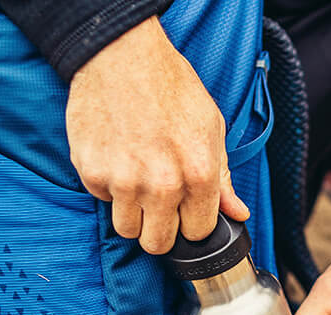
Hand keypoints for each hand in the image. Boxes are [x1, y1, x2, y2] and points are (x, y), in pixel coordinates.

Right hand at [65, 16, 249, 253]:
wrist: (119, 54)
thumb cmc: (170, 87)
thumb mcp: (210, 127)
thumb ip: (222, 178)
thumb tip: (238, 213)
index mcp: (199, 174)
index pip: (197, 232)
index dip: (191, 224)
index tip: (185, 212)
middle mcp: (162, 184)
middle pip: (158, 244)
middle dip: (160, 231)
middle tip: (158, 206)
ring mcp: (124, 181)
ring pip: (127, 230)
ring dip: (132, 213)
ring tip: (136, 179)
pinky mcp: (93, 174)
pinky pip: (103, 201)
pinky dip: (109, 187)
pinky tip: (117, 158)